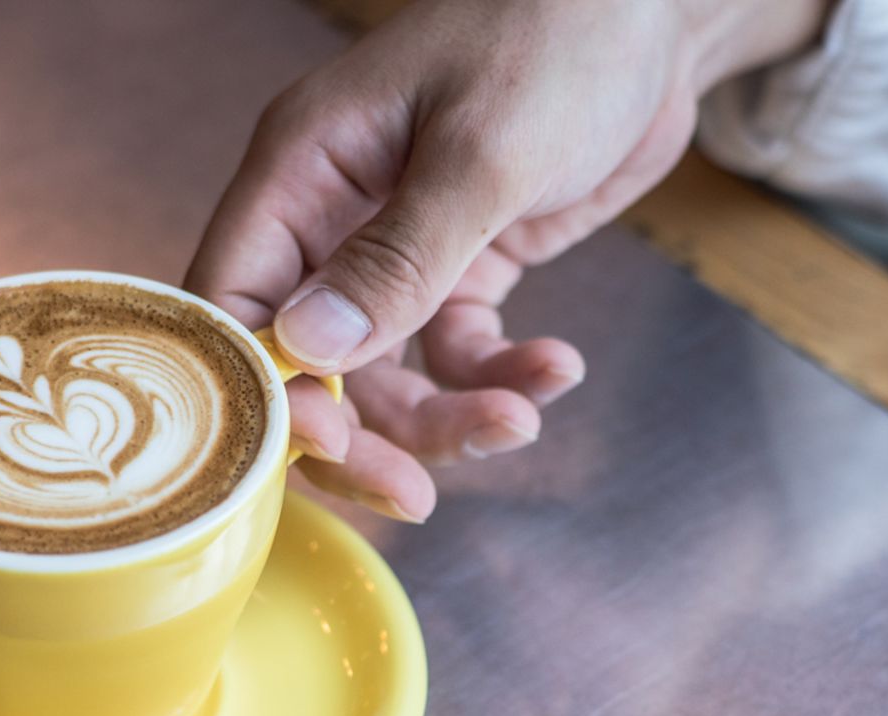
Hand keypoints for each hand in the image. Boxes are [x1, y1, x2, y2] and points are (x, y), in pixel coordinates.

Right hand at [186, 0, 826, 520]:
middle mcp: (333, 216)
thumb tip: (312, 350)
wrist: (652, 14)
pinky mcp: (462, 265)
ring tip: (520, 416)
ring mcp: (396, 246)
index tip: (329, 447)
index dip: (266, 390)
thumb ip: (400, 256)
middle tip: (416, 495)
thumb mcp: (482, 151)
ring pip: (385, 375)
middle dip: (364, 437)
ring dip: (448, 415)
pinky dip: (500, 376)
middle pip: (308, 365)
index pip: (235, 303)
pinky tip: (555, 367)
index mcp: (302, 169)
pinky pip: (456, 350)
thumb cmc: (558, 37)